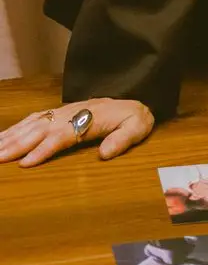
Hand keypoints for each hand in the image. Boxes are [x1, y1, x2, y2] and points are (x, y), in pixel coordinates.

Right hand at [0, 97, 154, 166]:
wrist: (131, 101)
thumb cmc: (133, 117)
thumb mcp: (137, 127)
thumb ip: (123, 140)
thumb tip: (104, 154)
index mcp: (88, 119)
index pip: (62, 136)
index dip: (43, 150)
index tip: (26, 163)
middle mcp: (69, 115)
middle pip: (39, 130)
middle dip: (17, 145)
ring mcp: (60, 113)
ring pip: (31, 124)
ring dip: (10, 137)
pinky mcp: (56, 114)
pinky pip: (31, 119)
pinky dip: (14, 128)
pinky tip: (1, 137)